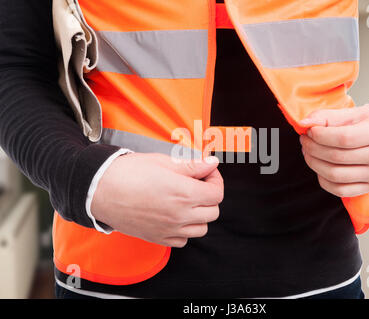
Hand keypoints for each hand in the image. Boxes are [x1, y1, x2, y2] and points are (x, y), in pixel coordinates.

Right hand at [91, 152, 223, 247]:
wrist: (99, 190)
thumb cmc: (128, 172)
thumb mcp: (163, 162)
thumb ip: (192, 166)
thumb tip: (212, 163)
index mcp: (184, 193)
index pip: (217, 193)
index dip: (215, 179)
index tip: (206, 172)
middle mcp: (180, 215)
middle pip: (213, 211)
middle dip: (210, 196)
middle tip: (197, 184)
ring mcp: (169, 230)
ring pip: (201, 228)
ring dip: (200, 214)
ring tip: (187, 200)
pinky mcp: (158, 238)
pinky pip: (183, 240)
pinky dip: (185, 230)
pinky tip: (175, 215)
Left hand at [299, 103, 368, 196]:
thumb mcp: (353, 113)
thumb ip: (327, 117)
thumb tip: (304, 123)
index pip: (343, 138)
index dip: (320, 135)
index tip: (309, 130)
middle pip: (336, 157)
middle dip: (313, 148)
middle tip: (304, 140)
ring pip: (335, 176)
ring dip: (314, 163)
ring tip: (308, 151)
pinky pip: (339, 190)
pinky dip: (322, 179)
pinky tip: (319, 166)